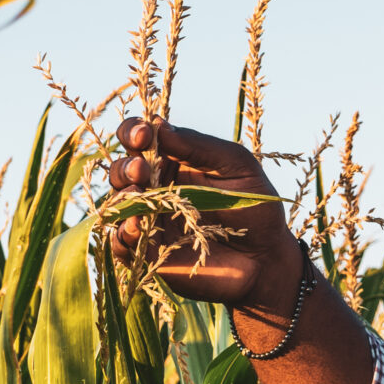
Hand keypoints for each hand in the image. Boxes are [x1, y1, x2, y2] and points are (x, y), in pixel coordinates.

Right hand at [105, 119, 294, 311]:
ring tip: (137, 191)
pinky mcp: (148, 253)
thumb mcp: (236, 165)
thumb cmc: (256, 205)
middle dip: (126, 166)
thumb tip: (158, 125)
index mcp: (173, 161)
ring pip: (117, 203)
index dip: (134, 131)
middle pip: (122, 169)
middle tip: (142, 169)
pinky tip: (136, 226)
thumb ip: (199, 146)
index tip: (145, 135)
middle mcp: (156, 188)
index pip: (140, 138)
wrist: (266, 257)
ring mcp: (150, 221)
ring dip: (121, 195)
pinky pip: (122, 243)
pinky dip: (123, 233)